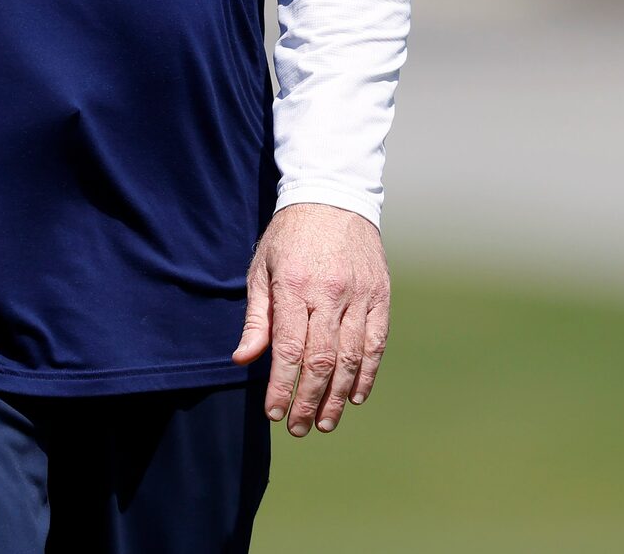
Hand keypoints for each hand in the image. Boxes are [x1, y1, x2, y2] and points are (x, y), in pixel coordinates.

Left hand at [231, 202, 391, 437]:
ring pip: (352, 358)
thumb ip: (258, 318)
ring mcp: (360, 295)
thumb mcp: (262, 268)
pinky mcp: (380, 295)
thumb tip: (243, 360)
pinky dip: (367, 374)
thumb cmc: (290, 237)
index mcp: (295, 286)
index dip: (281, 386)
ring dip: (339, 397)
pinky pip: (376, 343)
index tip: (273, 413)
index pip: (288, 348)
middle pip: (321, 361)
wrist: (333, 196)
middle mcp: (330, 293)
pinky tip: (357, 396)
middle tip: (298, 428)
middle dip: (309, 400)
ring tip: (326, 423)